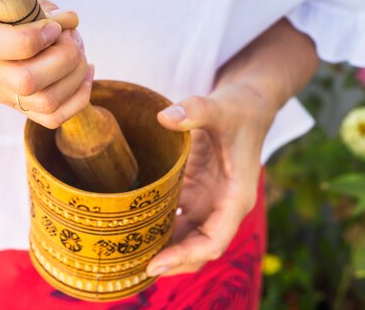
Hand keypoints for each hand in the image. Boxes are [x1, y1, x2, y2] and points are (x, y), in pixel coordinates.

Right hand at [0, 0, 92, 128]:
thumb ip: (37, 2)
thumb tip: (69, 20)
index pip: (17, 47)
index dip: (44, 34)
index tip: (55, 24)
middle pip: (29, 82)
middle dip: (65, 57)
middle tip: (71, 38)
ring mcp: (4, 93)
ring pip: (47, 103)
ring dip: (76, 76)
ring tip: (78, 51)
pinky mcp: (20, 106)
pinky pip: (54, 118)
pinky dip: (79, 97)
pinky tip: (85, 72)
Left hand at [146, 83, 275, 276]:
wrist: (246, 105)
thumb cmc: (238, 109)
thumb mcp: (220, 106)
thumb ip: (196, 110)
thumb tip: (165, 116)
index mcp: (235, 197)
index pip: (213, 240)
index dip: (186, 256)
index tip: (156, 265)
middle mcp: (222, 207)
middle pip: (197, 248)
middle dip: (170, 262)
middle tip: (132, 267)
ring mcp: (207, 202)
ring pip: (185, 238)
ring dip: (161, 249)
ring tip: (126, 256)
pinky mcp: (194, 194)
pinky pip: (176, 219)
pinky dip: (157, 228)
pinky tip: (132, 231)